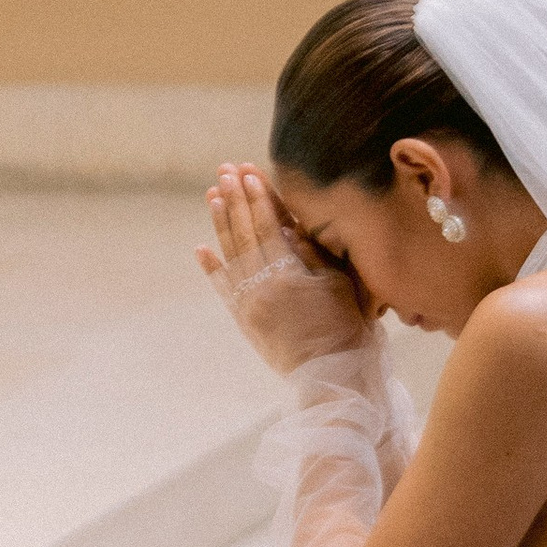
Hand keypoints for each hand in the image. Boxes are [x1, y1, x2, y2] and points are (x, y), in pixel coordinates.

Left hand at [197, 165, 372, 373]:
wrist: (331, 375)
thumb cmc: (345, 328)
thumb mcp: (339, 285)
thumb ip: (313, 254)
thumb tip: (286, 225)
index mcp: (287, 273)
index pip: (267, 226)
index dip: (258, 198)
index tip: (248, 172)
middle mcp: (262, 286)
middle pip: (244, 234)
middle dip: (235, 200)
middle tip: (225, 171)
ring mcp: (249, 303)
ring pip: (230, 255)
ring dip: (220, 223)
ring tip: (212, 195)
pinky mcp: (245, 319)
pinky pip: (223, 288)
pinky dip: (212, 268)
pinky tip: (200, 248)